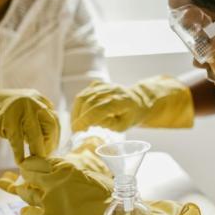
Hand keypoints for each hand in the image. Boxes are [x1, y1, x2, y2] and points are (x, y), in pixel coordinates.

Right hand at [0, 78, 59, 162]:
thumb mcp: (21, 111)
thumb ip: (35, 121)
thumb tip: (51, 143)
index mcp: (38, 98)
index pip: (54, 119)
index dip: (55, 136)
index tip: (52, 149)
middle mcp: (32, 100)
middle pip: (50, 126)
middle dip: (49, 144)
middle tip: (45, 158)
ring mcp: (21, 108)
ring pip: (36, 135)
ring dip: (38, 152)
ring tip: (35, 163)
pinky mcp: (8, 118)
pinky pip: (18, 141)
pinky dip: (20, 153)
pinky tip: (20, 162)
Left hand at [0, 140, 200, 214]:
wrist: (113, 213)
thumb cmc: (106, 191)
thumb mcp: (88, 172)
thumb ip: (70, 170)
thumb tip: (61, 168)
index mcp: (64, 167)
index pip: (36, 161)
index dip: (28, 163)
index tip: (26, 164)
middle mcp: (53, 182)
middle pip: (28, 176)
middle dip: (21, 175)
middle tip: (14, 176)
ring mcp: (50, 200)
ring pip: (26, 193)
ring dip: (21, 191)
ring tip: (17, 189)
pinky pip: (31, 213)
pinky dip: (26, 211)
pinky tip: (25, 210)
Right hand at [71, 75, 193, 131]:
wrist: (138, 101)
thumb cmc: (131, 116)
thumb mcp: (124, 126)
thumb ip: (109, 124)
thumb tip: (92, 123)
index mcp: (121, 101)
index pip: (99, 109)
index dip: (86, 119)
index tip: (78, 130)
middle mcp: (111, 90)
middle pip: (88, 102)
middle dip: (79, 117)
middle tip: (76, 130)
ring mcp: (104, 85)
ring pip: (83, 96)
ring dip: (76, 112)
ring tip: (77, 124)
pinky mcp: (98, 85)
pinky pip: (83, 93)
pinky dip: (78, 105)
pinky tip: (80, 114)